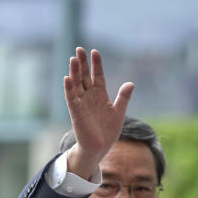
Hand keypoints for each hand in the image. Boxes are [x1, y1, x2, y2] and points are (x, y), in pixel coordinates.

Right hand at [63, 47, 133, 175]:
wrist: (100, 148)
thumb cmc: (108, 131)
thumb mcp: (118, 112)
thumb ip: (123, 97)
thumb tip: (131, 83)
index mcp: (100, 96)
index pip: (97, 76)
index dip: (96, 64)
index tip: (95, 51)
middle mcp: (89, 97)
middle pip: (84, 77)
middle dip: (82, 63)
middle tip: (79, 49)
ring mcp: (82, 104)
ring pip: (77, 85)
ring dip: (74, 72)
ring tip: (73, 58)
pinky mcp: (76, 113)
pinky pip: (71, 98)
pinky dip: (69, 89)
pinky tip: (67, 78)